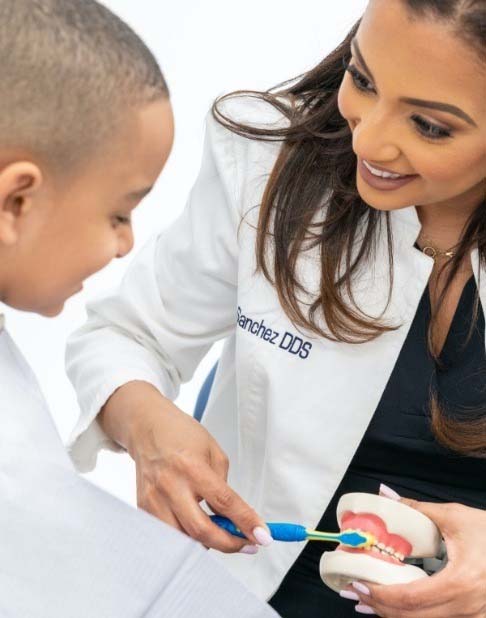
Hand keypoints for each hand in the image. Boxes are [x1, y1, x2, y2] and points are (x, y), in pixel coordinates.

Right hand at [99, 381, 271, 553]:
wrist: (147, 427)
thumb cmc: (181, 434)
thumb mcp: (213, 452)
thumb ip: (223, 486)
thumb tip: (234, 519)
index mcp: (192, 467)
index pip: (224, 503)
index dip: (246, 523)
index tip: (262, 537)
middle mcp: (170, 485)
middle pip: (201, 530)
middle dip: (229, 544)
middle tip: (246, 544)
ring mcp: (154, 499)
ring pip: (183, 539)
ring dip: (207, 543)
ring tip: (220, 533)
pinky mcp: (143, 507)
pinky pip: (169, 533)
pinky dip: (186, 536)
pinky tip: (196, 524)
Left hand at [349, 491, 485, 616]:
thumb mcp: (455, 517)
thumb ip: (417, 509)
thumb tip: (386, 495)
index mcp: (460, 583)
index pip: (411, 598)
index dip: (380, 595)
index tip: (358, 585)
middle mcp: (468, 608)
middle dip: (381, 608)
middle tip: (356, 595)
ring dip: (396, 615)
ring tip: (370, 602)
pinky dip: (416, 615)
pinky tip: (399, 608)